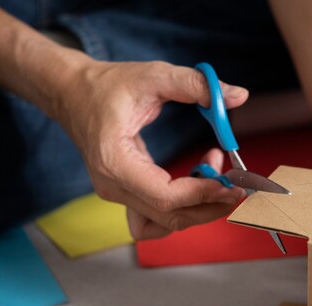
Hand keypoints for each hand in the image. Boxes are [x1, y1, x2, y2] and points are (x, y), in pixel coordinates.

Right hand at [51, 59, 246, 239]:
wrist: (73, 94)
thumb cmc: (108, 86)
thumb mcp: (154, 76)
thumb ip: (196, 85)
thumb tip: (238, 96)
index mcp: (114, 162)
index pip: (165, 197)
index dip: (203, 194)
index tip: (231, 182)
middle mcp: (113, 186)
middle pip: (170, 218)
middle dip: (210, 205)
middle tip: (236, 184)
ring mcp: (117, 194)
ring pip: (165, 224)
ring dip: (197, 209)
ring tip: (215, 177)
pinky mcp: (125, 194)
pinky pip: (156, 218)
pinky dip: (181, 209)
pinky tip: (195, 181)